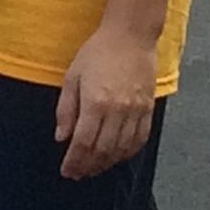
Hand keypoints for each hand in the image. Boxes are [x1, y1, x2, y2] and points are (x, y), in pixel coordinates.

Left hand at [54, 23, 159, 179]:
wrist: (131, 36)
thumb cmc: (98, 52)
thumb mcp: (72, 77)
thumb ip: (66, 110)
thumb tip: (61, 137)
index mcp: (96, 102)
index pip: (83, 143)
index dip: (74, 162)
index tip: (67, 171)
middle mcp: (118, 110)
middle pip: (102, 151)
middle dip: (88, 167)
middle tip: (78, 173)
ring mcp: (136, 111)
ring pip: (122, 149)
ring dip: (107, 163)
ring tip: (95, 168)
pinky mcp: (148, 108)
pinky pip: (140, 139)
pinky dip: (128, 153)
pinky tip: (118, 156)